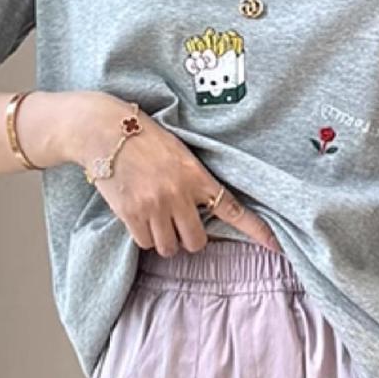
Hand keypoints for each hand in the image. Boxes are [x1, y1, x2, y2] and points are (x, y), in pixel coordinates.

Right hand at [85, 96, 278, 256]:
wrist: (102, 130)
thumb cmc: (142, 138)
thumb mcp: (177, 152)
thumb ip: (194, 181)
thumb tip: (203, 213)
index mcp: (195, 176)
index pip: (232, 208)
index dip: (256, 230)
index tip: (276, 246)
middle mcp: (178, 194)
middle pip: (196, 243)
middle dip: (187, 237)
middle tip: (175, 221)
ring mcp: (155, 206)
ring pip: (169, 248)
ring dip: (163, 238)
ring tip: (153, 214)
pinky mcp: (132, 215)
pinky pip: (145, 243)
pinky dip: (142, 235)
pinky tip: (136, 213)